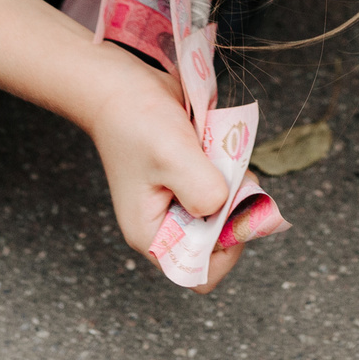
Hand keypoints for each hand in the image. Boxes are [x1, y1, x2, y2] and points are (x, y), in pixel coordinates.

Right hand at [79, 53, 242, 292]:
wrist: (122, 85)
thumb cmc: (137, 122)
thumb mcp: (172, 157)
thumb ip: (202, 190)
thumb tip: (226, 205)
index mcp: (152, 236)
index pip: (199, 274)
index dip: (225, 251)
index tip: (232, 211)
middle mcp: (168, 225)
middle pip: (221, 242)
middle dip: (235, 211)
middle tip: (231, 175)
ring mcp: (181, 202)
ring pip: (228, 212)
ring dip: (236, 185)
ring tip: (219, 154)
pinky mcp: (193, 179)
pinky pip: (225, 187)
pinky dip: (231, 169)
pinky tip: (217, 146)